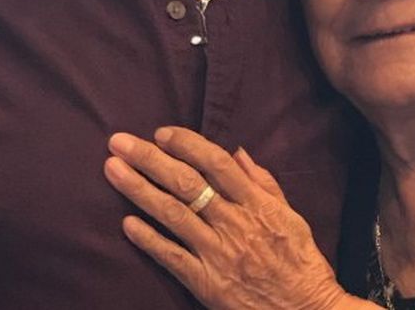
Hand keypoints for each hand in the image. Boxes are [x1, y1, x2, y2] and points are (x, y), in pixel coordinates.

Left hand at [104, 126, 352, 309]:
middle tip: (119, 141)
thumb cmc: (302, 263)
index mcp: (257, 203)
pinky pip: (172, 257)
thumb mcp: (292, 216)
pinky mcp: (207, 283)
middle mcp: (234, 224)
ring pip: (172, 214)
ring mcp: (218, 254)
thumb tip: (237, 151)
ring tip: (112, 169)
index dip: (186, 144)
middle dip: (149, 158)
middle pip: (185, 183)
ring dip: (139, 189)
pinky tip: (126, 223)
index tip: (161, 132)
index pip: (215, 163)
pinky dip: (148, 239)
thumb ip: (263, 182)